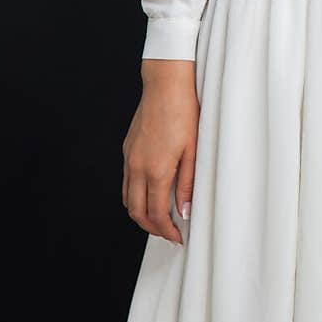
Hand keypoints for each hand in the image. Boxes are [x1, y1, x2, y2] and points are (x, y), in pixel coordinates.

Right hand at [121, 60, 199, 244]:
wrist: (166, 85)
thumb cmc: (184, 112)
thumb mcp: (194, 150)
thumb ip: (188, 183)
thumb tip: (184, 211)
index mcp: (156, 170)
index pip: (156, 213)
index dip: (166, 230)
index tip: (177, 237)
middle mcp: (137, 166)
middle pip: (136, 211)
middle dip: (151, 227)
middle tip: (168, 233)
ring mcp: (129, 157)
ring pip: (127, 197)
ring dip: (140, 212)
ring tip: (159, 216)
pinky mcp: (127, 148)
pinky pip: (126, 180)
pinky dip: (135, 194)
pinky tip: (151, 191)